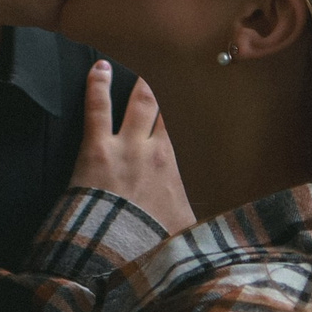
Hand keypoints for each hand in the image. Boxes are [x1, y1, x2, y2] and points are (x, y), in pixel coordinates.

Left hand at [70, 61, 193, 234]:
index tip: (174, 97)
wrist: (120, 249)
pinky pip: (98, 108)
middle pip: (156, 110)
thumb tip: (214, 230)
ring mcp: (124, 146)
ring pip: (134, 102)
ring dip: (133, 82)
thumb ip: (193, 223)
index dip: (172, 111)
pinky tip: (98, 68)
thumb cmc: (149, 241)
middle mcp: (150, 149)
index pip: (172, 129)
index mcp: (169, 164)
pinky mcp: (97, 148)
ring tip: (126, 62)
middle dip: (155, 89)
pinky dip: (98, 85)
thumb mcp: (181, 232)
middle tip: (155, 69)